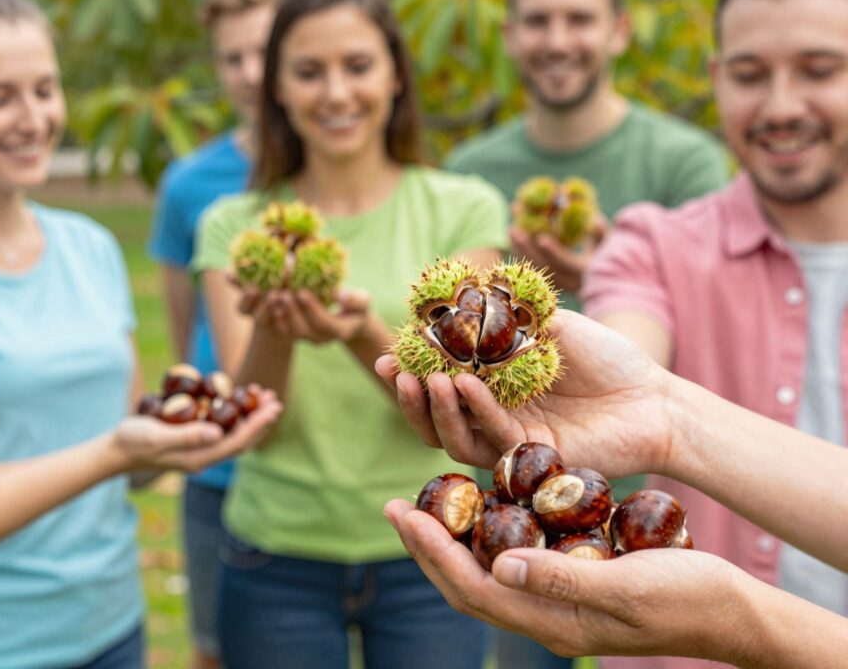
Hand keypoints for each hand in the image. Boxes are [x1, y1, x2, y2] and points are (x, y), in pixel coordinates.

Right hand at [114, 386, 281, 472]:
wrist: (116, 451)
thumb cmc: (133, 442)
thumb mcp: (157, 437)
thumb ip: (186, 436)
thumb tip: (218, 433)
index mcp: (200, 457)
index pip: (238, 442)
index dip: (259, 425)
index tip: (274, 408)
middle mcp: (205, 454)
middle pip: (242, 438)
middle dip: (261, 419)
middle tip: (275, 398)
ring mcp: (200, 447)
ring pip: (234, 432)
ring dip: (250, 414)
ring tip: (261, 394)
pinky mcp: (194, 438)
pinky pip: (221, 426)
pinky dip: (233, 412)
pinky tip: (236, 396)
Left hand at [242, 286, 370, 344]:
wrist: (345, 320)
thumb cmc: (356, 307)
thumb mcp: (362, 301)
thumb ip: (355, 299)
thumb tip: (340, 296)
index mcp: (338, 331)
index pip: (324, 325)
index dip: (312, 310)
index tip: (302, 291)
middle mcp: (318, 339)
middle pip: (300, 331)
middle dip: (290, 312)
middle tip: (283, 292)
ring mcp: (302, 337)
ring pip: (284, 332)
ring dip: (274, 314)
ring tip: (271, 293)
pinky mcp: (289, 332)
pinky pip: (271, 327)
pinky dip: (264, 312)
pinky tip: (256, 292)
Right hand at [374, 310, 674, 479]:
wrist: (654, 398)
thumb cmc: (607, 358)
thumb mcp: (553, 323)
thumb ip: (510, 314)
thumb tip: (464, 290)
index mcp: (493, 385)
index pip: (438, 381)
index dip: (410, 370)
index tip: (388, 352)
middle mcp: (494, 415)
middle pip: (435, 416)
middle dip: (407, 397)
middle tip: (392, 371)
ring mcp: (511, 439)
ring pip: (454, 437)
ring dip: (434, 410)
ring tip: (425, 380)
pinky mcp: (531, 458)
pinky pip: (493, 438)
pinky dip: (475, 411)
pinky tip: (465, 385)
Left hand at [383, 498, 741, 661]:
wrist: (731, 611)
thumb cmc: (688, 597)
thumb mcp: (629, 585)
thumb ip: (565, 578)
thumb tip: (500, 567)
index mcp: (552, 622)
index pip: (473, 589)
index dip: (433, 551)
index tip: (402, 512)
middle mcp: (544, 614)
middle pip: (467, 584)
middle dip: (428, 546)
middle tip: (396, 506)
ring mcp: (555, 601)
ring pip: (485, 573)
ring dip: (452, 540)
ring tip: (424, 503)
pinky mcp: (570, 580)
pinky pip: (514, 560)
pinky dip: (489, 533)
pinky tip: (482, 504)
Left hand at [508, 212, 607, 292]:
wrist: (605, 278)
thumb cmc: (606, 254)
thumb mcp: (608, 243)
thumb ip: (600, 232)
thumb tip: (593, 220)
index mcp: (583, 272)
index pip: (566, 264)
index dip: (553, 252)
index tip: (540, 238)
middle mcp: (568, 281)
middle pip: (543, 267)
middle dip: (527, 249)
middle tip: (516, 230)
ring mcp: (558, 283)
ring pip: (535, 268)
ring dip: (521, 250)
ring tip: (512, 230)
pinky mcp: (550, 281)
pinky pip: (532, 268)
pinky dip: (522, 254)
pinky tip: (514, 238)